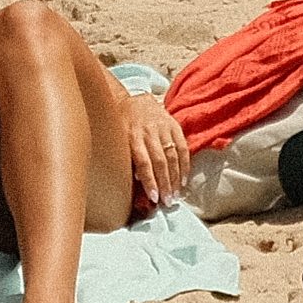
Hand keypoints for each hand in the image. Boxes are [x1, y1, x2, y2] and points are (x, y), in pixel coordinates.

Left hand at [124, 93, 189, 216]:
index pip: (143, 162)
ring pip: (173, 155)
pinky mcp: (174, 125)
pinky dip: (185, 165)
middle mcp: (149, 131)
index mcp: (132, 135)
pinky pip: (182, 147)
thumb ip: (125, 158)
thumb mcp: (117, 139)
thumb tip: (136, 182)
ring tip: (175, 195)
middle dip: (165, 184)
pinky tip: (183, 180)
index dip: (149, 181)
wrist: (134, 100)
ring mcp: (163, 127)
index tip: (154, 198)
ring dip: (176, 178)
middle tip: (167, 202)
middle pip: (160, 161)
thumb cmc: (122, 125)